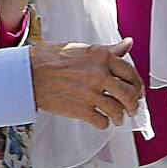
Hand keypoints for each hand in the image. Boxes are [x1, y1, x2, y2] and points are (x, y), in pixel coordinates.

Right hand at [29, 39, 143, 130]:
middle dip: (133, 104)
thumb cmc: (50, 58)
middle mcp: (100, 74)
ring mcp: (91, 94)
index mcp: (102, 57)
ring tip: (118, 117)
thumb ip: (107, 50)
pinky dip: (104, 123)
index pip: (131, 73)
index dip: (137, 84)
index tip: (138, 90)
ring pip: (117, 110)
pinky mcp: (81, 110)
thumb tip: (128, 44)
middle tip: (132, 108)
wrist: (28, 73)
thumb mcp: (82, 48)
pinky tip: (101, 121)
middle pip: (129, 94)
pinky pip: (102, 121)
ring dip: (120, 116)